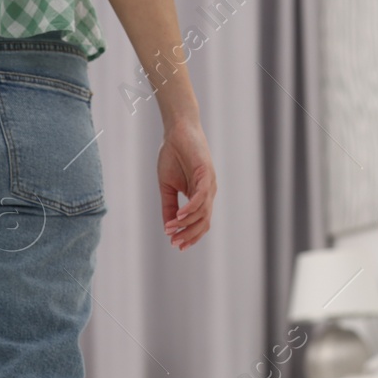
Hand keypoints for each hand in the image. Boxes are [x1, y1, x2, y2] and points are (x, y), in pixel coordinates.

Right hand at [157, 119, 215, 249]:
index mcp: (200, 196)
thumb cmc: (173, 156)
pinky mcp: (206, 173)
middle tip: (174, 243)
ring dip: (186, 223)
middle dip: (189, 235)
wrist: (176, 132)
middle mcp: (208, 192)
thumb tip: (168, 227)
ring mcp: (209, 183)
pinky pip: (201, 197)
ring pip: (202, 212)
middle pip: (203, 221)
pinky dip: (191, 208)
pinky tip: (179, 216)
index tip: (176, 245)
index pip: (199, 222)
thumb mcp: (167, 187)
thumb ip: (169, 206)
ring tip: (171, 229)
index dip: (190, 236)